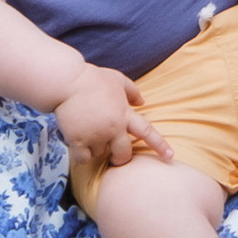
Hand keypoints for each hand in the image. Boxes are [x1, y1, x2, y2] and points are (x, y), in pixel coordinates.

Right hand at [54, 63, 171, 171]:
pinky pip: (84, 159)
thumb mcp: (117, 79)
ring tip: (87, 133)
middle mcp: (113, 127)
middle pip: (123, 154)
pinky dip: (81, 155)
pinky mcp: (79, 140)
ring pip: (101, 155)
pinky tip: (77, 143)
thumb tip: (142, 102)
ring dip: (96, 150)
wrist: (67, 82)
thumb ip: (132, 91)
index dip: (159, 145)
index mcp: (124, 113)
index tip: (170, 157)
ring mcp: (96, 135)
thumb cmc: (92, 79)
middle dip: (120, 158)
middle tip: (113, 156)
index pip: (147, 131)